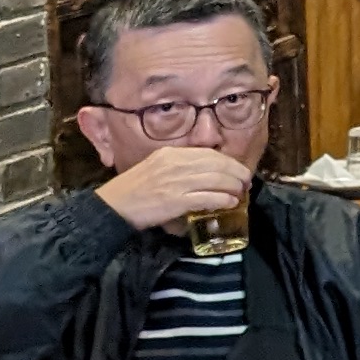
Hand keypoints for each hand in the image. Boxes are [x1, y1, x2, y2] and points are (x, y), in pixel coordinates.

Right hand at [90, 144, 252, 233]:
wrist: (113, 205)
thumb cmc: (134, 188)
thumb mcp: (157, 167)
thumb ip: (180, 166)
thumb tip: (206, 172)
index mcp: (172, 153)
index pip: (209, 154)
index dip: (229, 162)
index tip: (238, 170)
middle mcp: (176, 164)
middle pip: (217, 165)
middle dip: (236, 173)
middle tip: (246, 182)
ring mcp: (176, 182)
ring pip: (216, 180)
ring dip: (233, 187)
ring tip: (241, 192)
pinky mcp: (175, 200)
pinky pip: (207, 198)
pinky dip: (222, 199)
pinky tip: (230, 203)